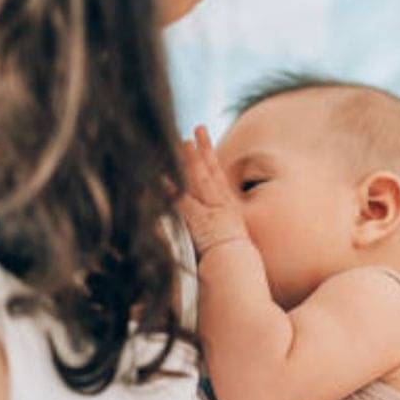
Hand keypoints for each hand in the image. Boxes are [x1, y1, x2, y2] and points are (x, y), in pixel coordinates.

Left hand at [175, 125, 250, 255]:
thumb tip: (210, 227)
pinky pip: (184, 200)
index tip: (203, 140)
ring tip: (182, 142)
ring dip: (191, 160)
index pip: (219, 177)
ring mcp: (212, 211)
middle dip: (204, 149)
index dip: (210, 157)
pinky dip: (172, 188)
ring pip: (200, 180)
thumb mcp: (232, 241)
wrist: (238, 269)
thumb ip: (220, 230)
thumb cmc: (235, 262)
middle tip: (198, 129)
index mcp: (229, 208)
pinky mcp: (200, 220)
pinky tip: (162, 177)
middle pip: (212, 171)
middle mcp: (222, 205)